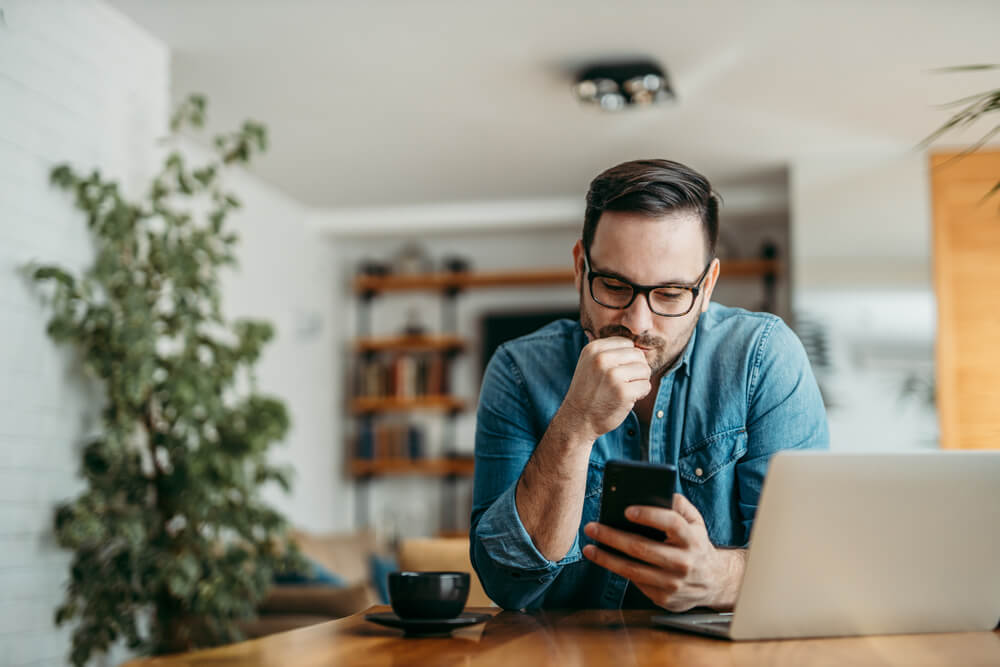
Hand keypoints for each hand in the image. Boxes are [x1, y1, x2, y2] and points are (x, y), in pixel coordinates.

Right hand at [559, 334, 650, 440]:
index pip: (627, 343)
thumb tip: (637, 340)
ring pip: (645, 369)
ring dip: (639, 381)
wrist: (577, 419)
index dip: (627, 358)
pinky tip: (627, 399)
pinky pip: (646, 386)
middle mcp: (602, 359)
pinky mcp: (623, 392)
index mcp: (594, 349)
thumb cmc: (589, 391)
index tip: (617, 371)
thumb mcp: (590, 363)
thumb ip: (609, 351)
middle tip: (623, 382)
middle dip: (635, 369)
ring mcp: (613, 375)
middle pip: (638, 355)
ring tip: (624, 390)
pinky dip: (640, 394)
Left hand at [582, 493, 744, 610]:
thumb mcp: (695, 522)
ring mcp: (674, 584)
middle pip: (642, 548)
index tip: (626, 510)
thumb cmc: (696, 544)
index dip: (649, 515)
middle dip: (612, 537)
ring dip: (607, 558)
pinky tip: (606, 560)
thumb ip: (679, 504)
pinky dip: (618, 571)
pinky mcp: (665, 599)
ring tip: (589, 548)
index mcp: (693, 539)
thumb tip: (657, 491)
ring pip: (633, 570)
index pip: (672, 523)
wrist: (714, 581)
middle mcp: (684, 563)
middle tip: (592, 527)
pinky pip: (636, 583)